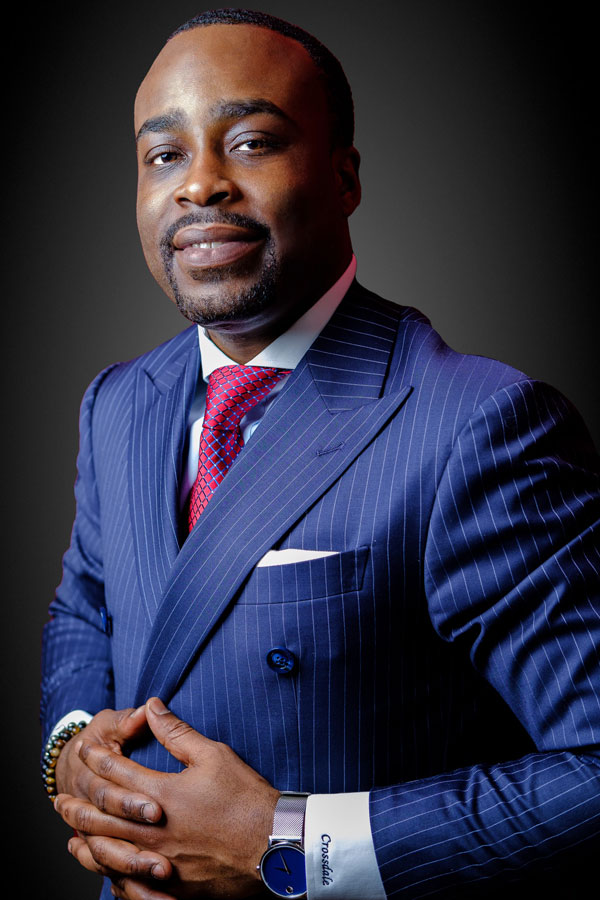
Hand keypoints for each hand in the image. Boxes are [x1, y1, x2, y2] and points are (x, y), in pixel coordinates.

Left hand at [57, 698, 278, 898]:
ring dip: (87, 839)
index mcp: (162, 794)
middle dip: (80, 803)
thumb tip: (152, 706)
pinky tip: (104, 867)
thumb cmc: (245, 798)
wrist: (273, 846)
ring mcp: (160, 861)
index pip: (118, 772)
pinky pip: (129, 882)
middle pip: (104, 816)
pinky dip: (110, 872)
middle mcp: (153, 830)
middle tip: (61, 798)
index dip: (100, 757)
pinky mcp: (171, 886)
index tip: (86, 749)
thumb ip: (176, 732)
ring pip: (110, 852)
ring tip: (71, 833)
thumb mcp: (213, 755)